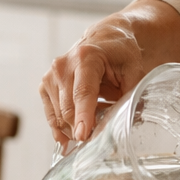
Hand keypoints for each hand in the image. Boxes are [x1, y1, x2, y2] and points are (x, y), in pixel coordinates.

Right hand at [39, 20, 152, 143]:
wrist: (105, 39)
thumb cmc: (121, 55)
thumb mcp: (133, 72)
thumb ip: (129, 97)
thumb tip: (126, 126)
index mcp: (86, 57)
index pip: (83, 92)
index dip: (83, 116)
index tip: (82, 136)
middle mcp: (63, 65)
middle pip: (68, 108)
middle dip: (80, 129)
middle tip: (96, 141)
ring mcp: (51, 75)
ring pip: (58, 115)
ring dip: (72, 129)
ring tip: (90, 131)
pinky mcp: (46, 84)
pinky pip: (51, 114)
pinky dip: (60, 127)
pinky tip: (70, 135)